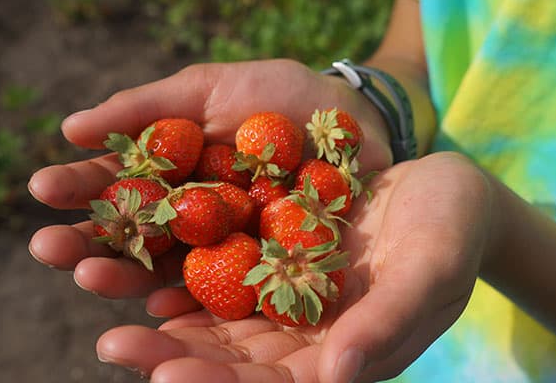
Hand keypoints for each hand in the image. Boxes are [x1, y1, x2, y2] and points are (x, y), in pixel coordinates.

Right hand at [27, 59, 391, 296]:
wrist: (354, 119)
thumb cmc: (283, 96)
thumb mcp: (213, 88)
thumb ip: (149, 107)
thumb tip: (73, 128)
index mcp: (176, 171)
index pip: (119, 183)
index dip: (81, 187)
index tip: (43, 189)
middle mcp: (192, 214)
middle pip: (134, 234)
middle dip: (90, 241)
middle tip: (49, 246)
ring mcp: (225, 244)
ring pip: (167, 267)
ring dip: (125, 275)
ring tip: (90, 276)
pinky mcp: (262, 269)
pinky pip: (221, 290)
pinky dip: (189, 299)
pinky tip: (159, 304)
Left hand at [94, 152, 495, 381]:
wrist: (445, 192)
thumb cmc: (451, 235)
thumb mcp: (430, 273)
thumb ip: (388, 322)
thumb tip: (338, 374)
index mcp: (339, 355)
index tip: (166, 378)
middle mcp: (304, 331)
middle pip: (229, 356)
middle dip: (169, 355)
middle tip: (111, 344)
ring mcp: (287, 289)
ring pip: (215, 308)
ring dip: (161, 305)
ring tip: (104, 288)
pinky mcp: (277, 247)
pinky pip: (224, 258)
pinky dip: (186, 257)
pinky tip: (146, 251)